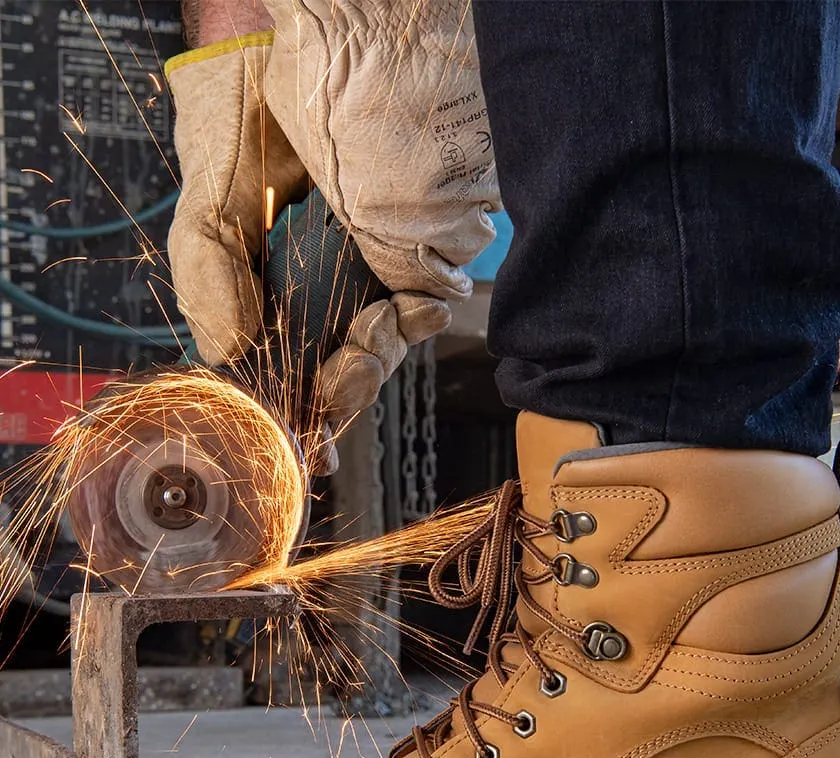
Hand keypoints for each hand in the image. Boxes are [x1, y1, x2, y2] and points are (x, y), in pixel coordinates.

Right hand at [167, 0, 498, 429]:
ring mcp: (381, 262)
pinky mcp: (425, 243)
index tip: (300, 435)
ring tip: (363, 342)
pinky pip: (426, 302)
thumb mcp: (213, 191)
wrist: (300, 33)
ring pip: (387, 344)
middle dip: (343, 392)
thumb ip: (211, 270)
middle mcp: (335, 276)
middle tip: (333, 401)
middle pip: (347, 363)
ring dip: (376, 361)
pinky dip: (415, 320)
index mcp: (284, 277)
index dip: (298, 402)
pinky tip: (404, 312)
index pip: (294, 356)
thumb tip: (226, 353)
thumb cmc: (244, 102)